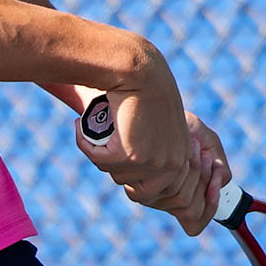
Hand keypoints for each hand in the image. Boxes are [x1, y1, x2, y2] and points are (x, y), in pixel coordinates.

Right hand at [76, 64, 216, 233]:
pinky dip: (87, 144)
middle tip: (110, 140)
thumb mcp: (158, 131)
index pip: (157, 195)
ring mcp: (155, 163)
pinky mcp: (133, 156)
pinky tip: (83, 124)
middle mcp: (173, 165)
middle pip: (136, 192)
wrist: (138, 70)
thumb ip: (155, 159)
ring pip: (117, 176)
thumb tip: (138, 192)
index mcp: (183, 160)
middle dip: (117, 167)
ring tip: (106, 126)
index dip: (132, 176)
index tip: (114, 152)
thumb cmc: (145, 96)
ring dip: (104, 155)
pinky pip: (100, 161)